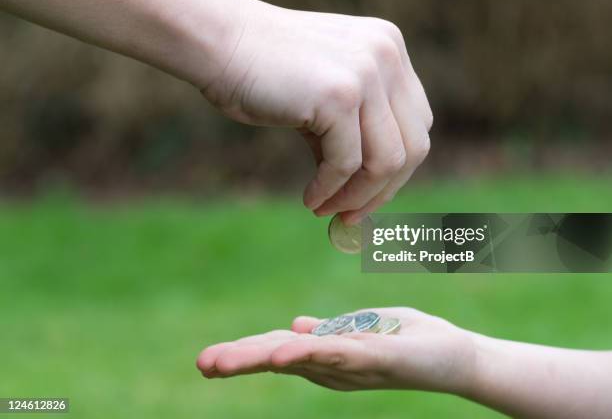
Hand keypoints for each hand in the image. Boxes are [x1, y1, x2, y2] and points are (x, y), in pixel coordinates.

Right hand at [196, 307, 474, 393]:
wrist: (455, 356)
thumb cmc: (408, 340)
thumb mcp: (362, 331)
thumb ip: (328, 332)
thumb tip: (294, 326)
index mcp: (326, 354)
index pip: (277, 349)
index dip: (244, 353)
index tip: (208, 359)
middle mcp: (332, 364)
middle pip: (278, 357)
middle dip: (239, 360)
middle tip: (201, 363)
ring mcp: (352, 364)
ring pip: (298, 358)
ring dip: (260, 357)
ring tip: (223, 361)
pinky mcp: (377, 358)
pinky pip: (339, 353)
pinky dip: (310, 352)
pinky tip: (285, 351)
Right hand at [203, 0, 432, 223]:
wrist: (218, 40)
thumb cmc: (263, 71)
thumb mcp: (324, 94)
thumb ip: (354, 128)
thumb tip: (370, 188)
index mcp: (389, 49)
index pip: (416, 124)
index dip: (397, 168)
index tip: (367, 195)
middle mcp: (388, 56)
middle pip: (414, 147)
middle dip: (384, 191)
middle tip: (352, 216)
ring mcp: (367, 72)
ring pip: (388, 161)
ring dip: (358, 197)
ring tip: (327, 210)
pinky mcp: (339, 95)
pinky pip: (347, 164)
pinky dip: (330, 191)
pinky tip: (310, 198)